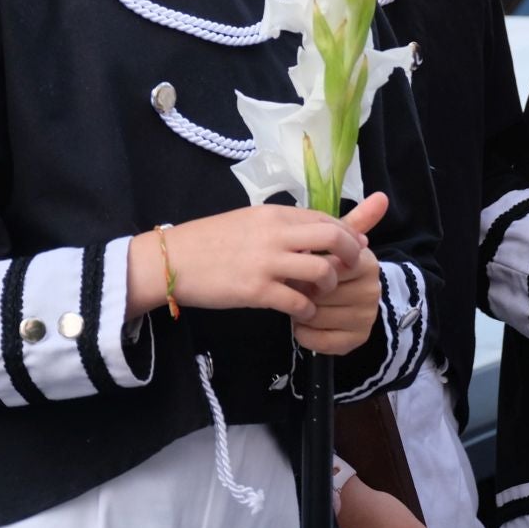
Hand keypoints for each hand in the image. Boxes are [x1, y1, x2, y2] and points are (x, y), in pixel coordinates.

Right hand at [129, 197, 378, 322]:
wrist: (173, 259)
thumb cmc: (211, 240)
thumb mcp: (250, 221)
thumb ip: (282, 226)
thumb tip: (314, 233)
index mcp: (275, 214)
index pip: (326, 218)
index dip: (348, 234)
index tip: (355, 248)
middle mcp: (275, 234)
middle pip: (333, 237)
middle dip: (350, 255)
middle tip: (349, 271)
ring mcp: (267, 262)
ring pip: (321, 271)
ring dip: (330, 286)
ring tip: (321, 294)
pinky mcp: (256, 291)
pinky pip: (297, 302)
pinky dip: (307, 310)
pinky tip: (302, 313)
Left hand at [296, 195, 389, 355]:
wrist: (351, 302)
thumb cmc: (336, 268)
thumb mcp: (339, 244)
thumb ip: (356, 221)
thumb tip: (382, 196)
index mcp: (367, 263)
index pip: (330, 266)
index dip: (310, 269)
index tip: (304, 265)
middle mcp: (372, 291)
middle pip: (321, 293)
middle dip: (301, 291)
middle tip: (296, 287)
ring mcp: (366, 317)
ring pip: (317, 317)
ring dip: (299, 313)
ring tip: (300, 304)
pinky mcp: (355, 341)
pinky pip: (319, 341)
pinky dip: (304, 334)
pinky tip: (303, 324)